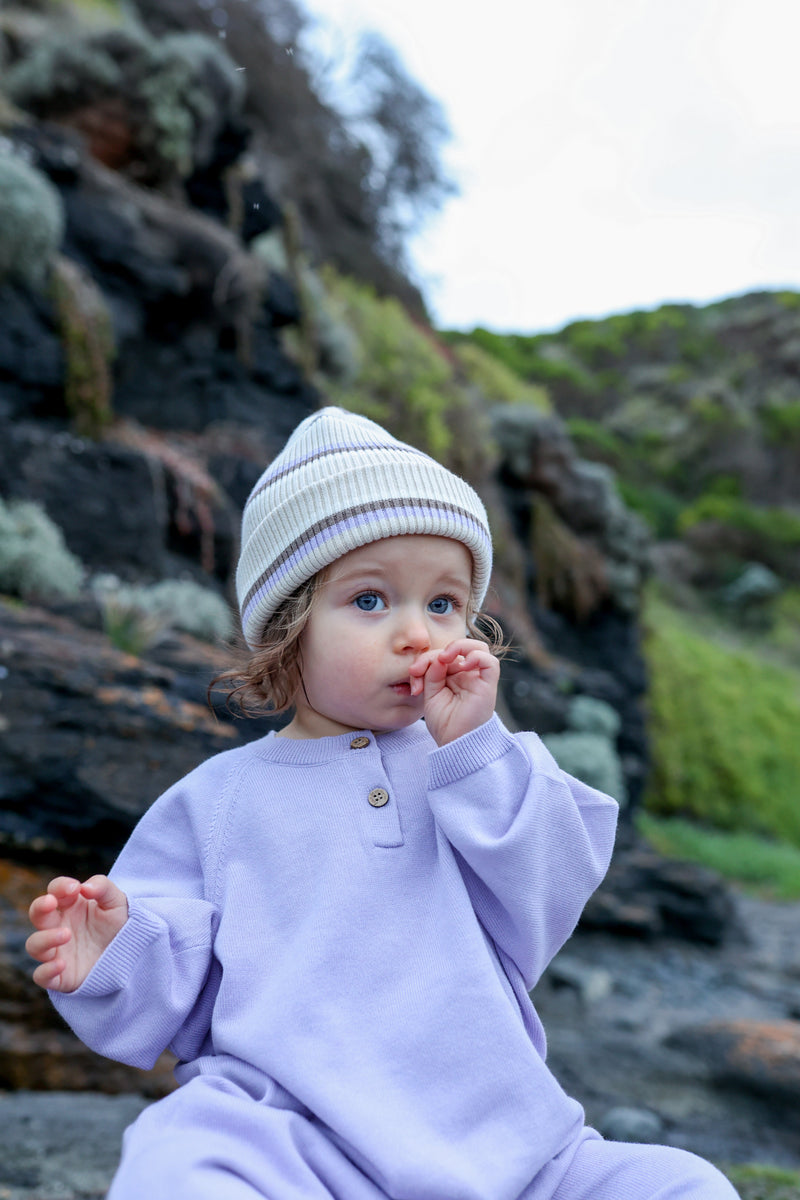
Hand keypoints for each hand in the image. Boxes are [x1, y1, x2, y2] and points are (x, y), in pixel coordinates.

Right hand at [27, 875, 128, 992]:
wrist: (128, 954)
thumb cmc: (117, 924)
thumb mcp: (116, 902)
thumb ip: (102, 887)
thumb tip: (84, 887)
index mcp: (70, 906)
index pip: (55, 890)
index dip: (60, 886)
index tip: (74, 888)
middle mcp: (58, 926)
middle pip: (37, 914)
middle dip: (39, 907)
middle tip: (51, 902)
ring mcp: (57, 951)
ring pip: (34, 944)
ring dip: (46, 938)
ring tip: (67, 934)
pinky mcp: (60, 976)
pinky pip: (41, 975)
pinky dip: (46, 971)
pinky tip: (61, 964)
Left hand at [409, 638, 499, 745]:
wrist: (455, 744)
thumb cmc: (444, 723)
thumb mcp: (430, 694)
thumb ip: (432, 673)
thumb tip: (438, 657)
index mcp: (453, 676)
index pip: (441, 654)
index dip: (424, 660)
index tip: (413, 676)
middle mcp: (467, 675)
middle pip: (456, 649)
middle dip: (434, 654)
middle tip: (419, 670)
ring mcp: (479, 679)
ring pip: (478, 648)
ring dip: (458, 646)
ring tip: (443, 659)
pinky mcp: (488, 685)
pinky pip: (489, 661)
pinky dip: (475, 657)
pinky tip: (461, 666)